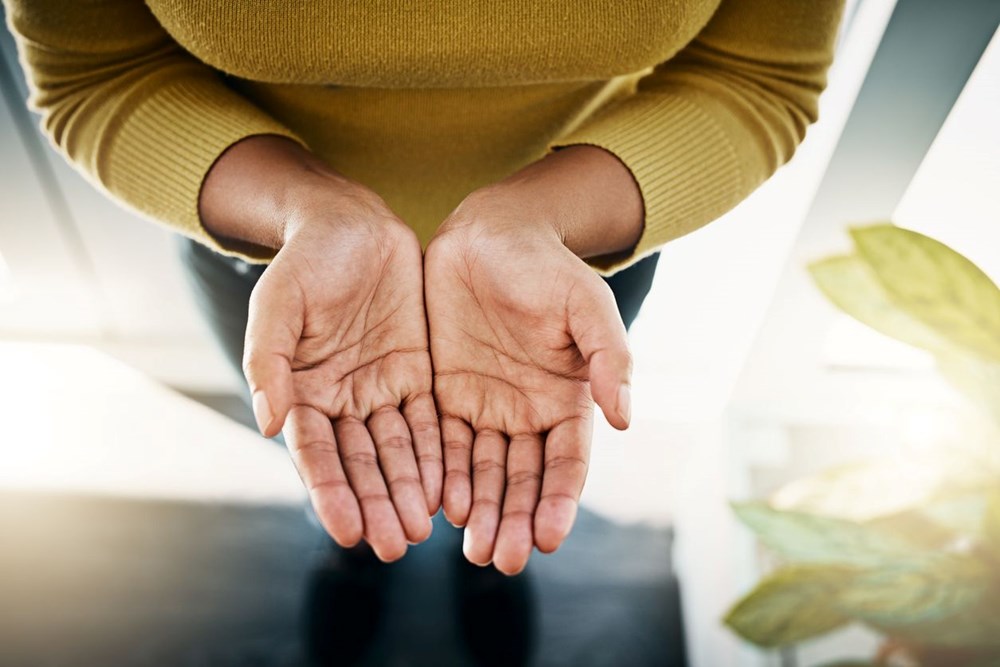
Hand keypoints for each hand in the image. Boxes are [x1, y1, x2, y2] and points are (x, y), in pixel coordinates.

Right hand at [243, 184, 441, 561]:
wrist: (350, 224)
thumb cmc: (304, 262)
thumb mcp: (277, 304)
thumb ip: (269, 362)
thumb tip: (267, 423)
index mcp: (301, 392)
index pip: (317, 454)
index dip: (331, 493)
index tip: (347, 533)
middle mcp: (343, 400)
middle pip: (361, 463)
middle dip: (377, 503)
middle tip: (395, 545)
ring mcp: (382, 388)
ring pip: (399, 450)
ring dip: (410, 489)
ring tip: (423, 529)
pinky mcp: (418, 372)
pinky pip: (432, 419)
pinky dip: (440, 453)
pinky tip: (450, 485)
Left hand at [424, 170, 635, 573]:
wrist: (491, 232)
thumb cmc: (548, 268)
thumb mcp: (587, 305)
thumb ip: (610, 358)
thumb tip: (626, 418)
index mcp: (567, 400)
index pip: (566, 465)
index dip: (558, 502)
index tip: (548, 539)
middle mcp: (526, 413)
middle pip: (521, 480)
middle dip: (512, 520)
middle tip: (499, 560)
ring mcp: (484, 406)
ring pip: (480, 471)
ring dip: (477, 510)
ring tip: (470, 548)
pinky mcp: (443, 393)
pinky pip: (440, 443)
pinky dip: (440, 475)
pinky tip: (436, 505)